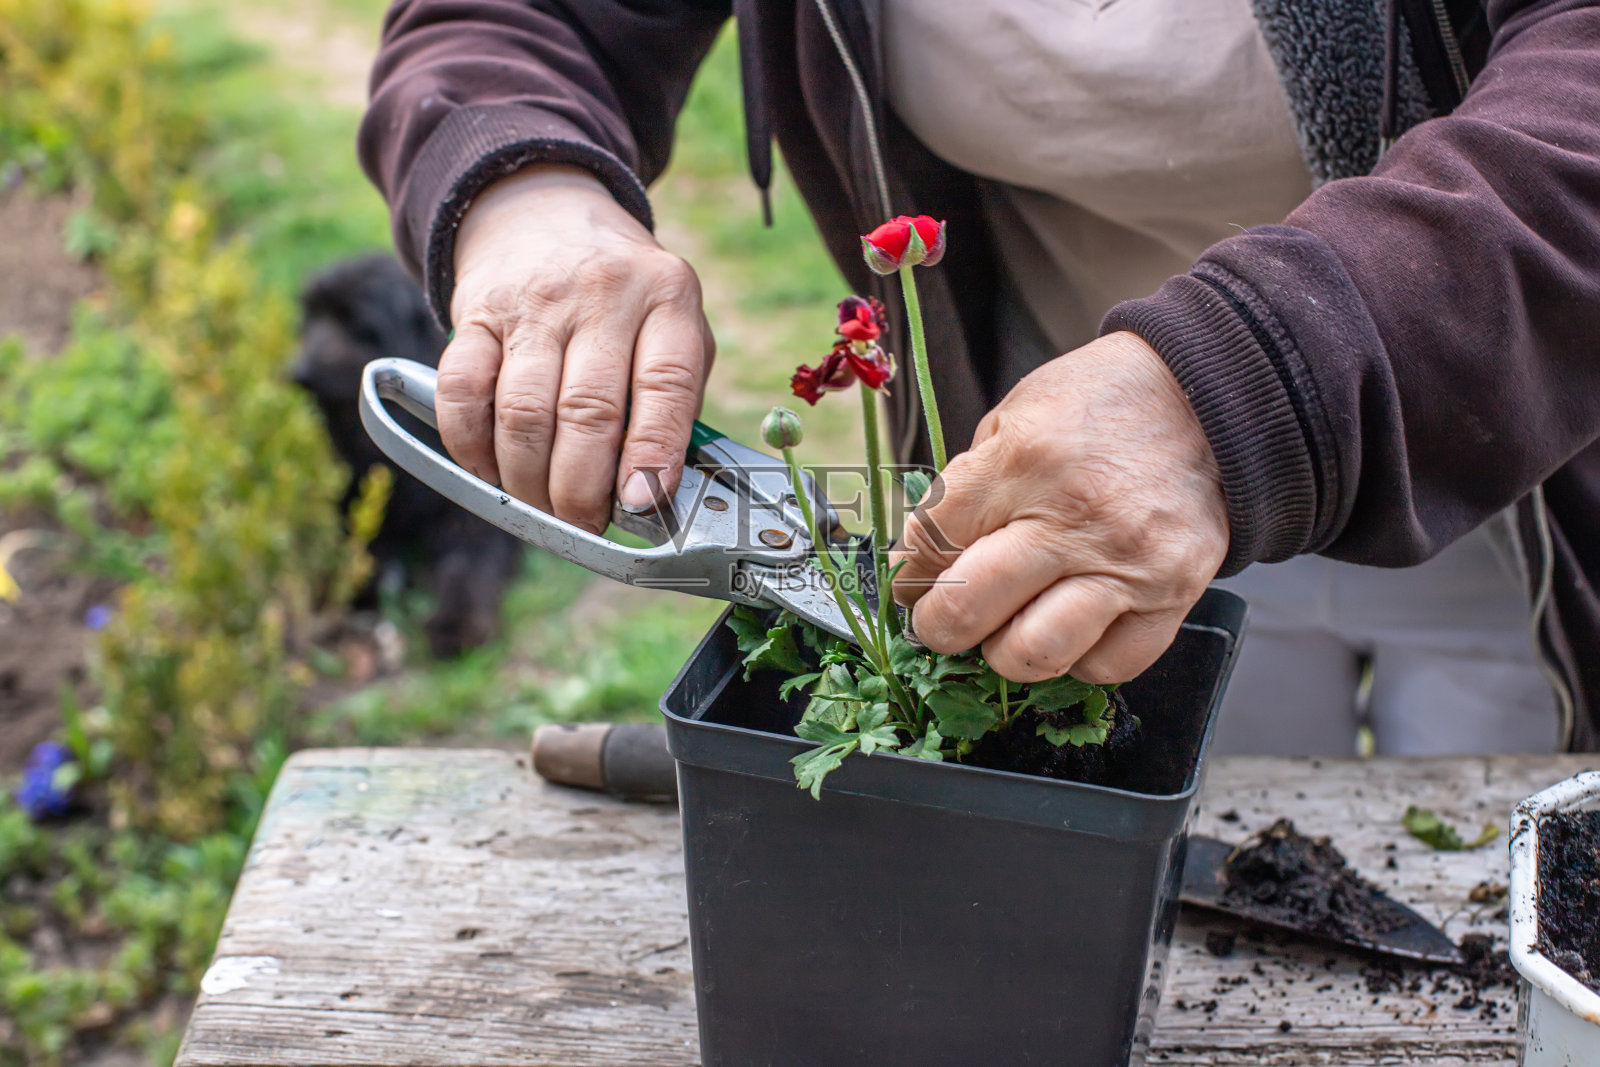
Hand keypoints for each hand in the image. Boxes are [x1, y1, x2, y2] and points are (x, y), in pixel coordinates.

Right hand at [440, 164, 714, 533]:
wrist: (547, 210)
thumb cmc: (625, 295)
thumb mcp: (674, 324)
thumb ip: (676, 398)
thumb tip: (655, 493)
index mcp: (667, 297)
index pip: (665, 383)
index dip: (652, 453)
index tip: (641, 504)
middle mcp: (602, 294)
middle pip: (587, 412)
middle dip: (582, 489)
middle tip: (584, 522)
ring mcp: (534, 302)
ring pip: (523, 413)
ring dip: (529, 480)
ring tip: (542, 507)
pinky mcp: (475, 312)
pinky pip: (462, 393)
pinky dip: (471, 447)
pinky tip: (492, 470)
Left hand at [889, 331, 1228, 683]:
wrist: (1205, 398)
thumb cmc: (1098, 406)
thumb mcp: (1012, 419)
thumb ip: (967, 490)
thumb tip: (921, 564)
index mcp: (1022, 462)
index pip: (931, 544)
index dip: (909, 575)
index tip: (913, 583)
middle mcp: (1073, 518)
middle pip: (968, 608)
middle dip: (937, 626)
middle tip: (941, 622)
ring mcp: (1127, 563)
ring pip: (1035, 652)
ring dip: (1005, 653)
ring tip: (1007, 628)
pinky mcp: (1172, 595)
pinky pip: (1107, 665)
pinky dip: (1077, 659)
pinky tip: (1069, 627)